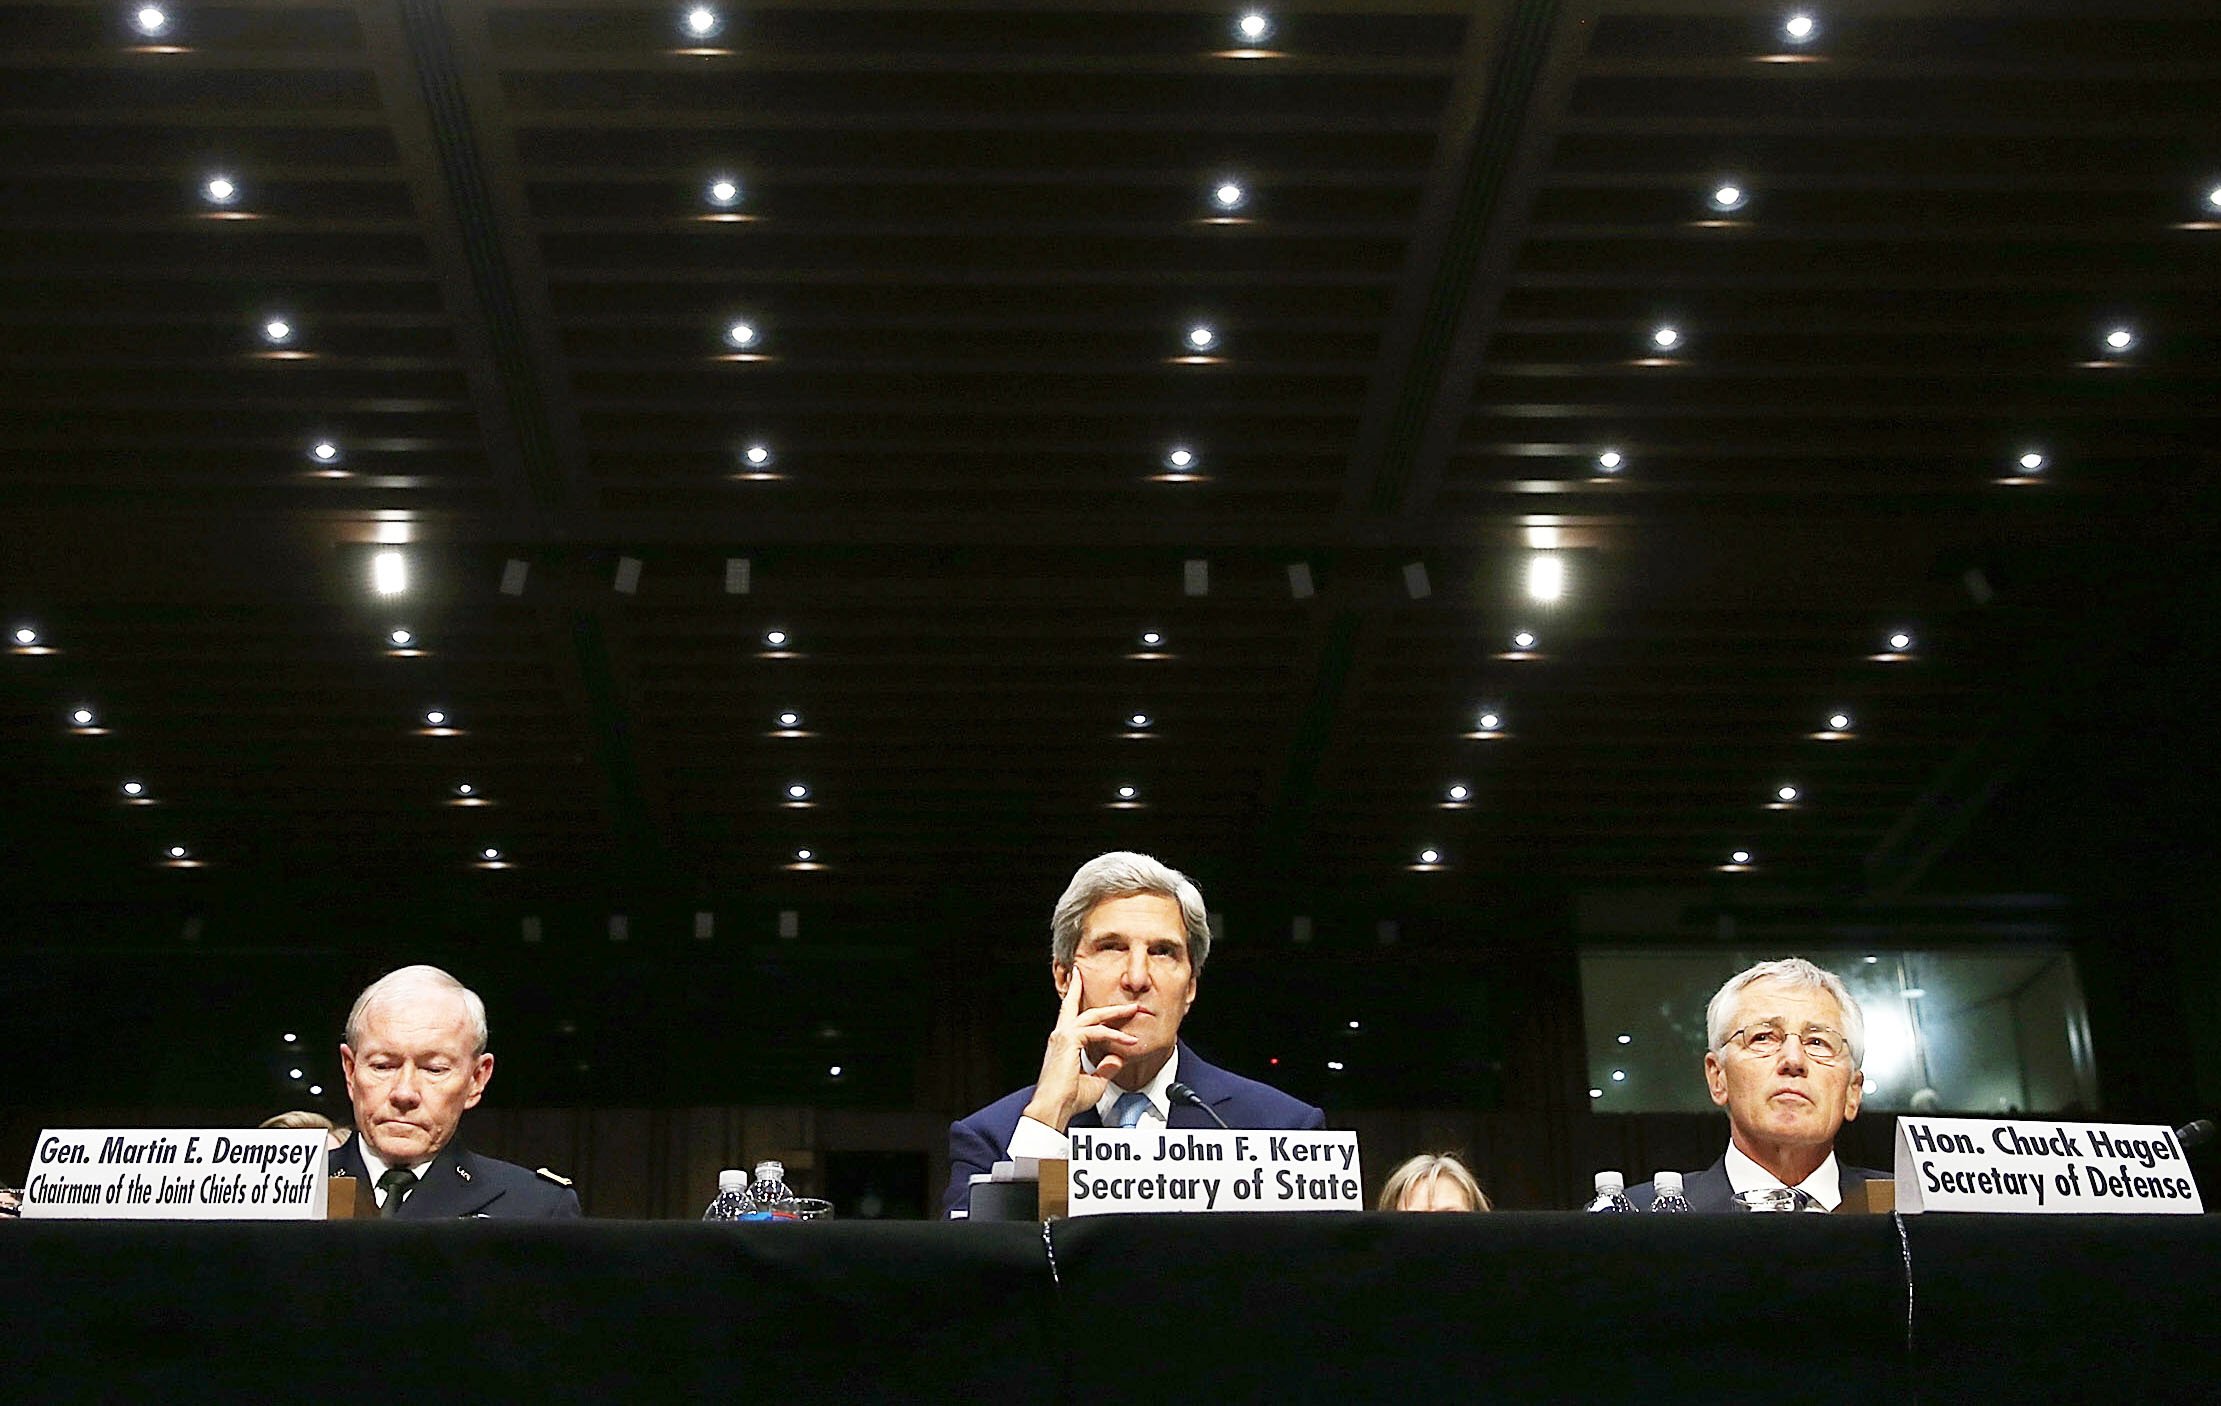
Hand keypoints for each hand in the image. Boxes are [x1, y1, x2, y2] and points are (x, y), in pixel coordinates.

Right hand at [1020, 965, 1142, 1132]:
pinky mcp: (1069, 1040)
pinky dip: (1115, 1036)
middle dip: (1104, 1002)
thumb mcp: (1095, 1082)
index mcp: (1063, 1044)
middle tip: (1121, 997)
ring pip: (1093, 1016)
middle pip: (1084, 1008)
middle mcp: (1061, 1036)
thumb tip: (1117, 1059)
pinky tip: (1129, 1041)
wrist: (1054, 1108)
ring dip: (1115, 1012)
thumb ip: (1106, 1068)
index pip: (1075, 1017)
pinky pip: (1098, 1032)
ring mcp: (1063, 1036)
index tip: (1096, 997)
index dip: (1084, 1003)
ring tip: (1133, 1010)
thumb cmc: (1068, 1099)